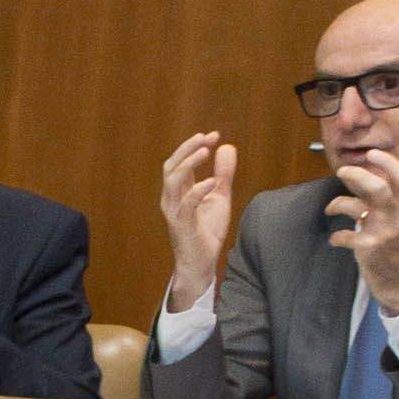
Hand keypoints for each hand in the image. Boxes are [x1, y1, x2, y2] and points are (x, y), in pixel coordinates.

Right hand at [156, 135, 237, 301]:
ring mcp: (174, 211)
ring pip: (172, 181)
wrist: (200, 263)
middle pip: (171, 166)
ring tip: (205, 152)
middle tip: (205, 137)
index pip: (180, 162)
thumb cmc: (206, 232)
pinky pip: (186, 204)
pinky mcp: (181, 224)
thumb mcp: (220, 198)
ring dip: (188, 164)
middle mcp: (171, 198)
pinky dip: (198, 191)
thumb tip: (227, 148)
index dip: (194, 146)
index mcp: (179, 191)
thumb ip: (223, 174)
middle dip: (187, 149)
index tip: (213, 135)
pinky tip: (211, 182)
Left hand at [325, 143, 398, 315]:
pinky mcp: (367, 248)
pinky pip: (343, 235)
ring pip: (354, 207)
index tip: (372, 154)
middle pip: (375, 186)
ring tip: (331, 208)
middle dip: (354, 174)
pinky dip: (336, 237)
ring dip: (336, 204)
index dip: (387, 162)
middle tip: (342, 172)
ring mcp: (383, 233)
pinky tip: (336, 240)